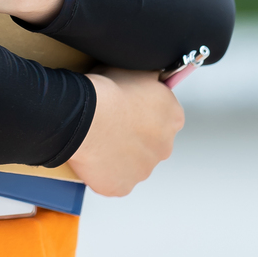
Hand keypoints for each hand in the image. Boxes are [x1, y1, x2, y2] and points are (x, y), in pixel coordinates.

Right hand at [68, 67, 182, 195]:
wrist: (84, 116)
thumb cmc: (107, 90)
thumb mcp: (138, 70)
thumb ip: (153, 79)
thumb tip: (156, 77)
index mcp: (173, 118)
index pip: (164, 117)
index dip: (144, 112)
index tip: (127, 107)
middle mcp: (164, 147)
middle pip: (149, 143)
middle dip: (132, 136)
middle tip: (109, 123)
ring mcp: (143, 170)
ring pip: (131, 163)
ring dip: (118, 154)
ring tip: (96, 138)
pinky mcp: (121, 186)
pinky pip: (113, 179)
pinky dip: (103, 171)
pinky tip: (92, 156)